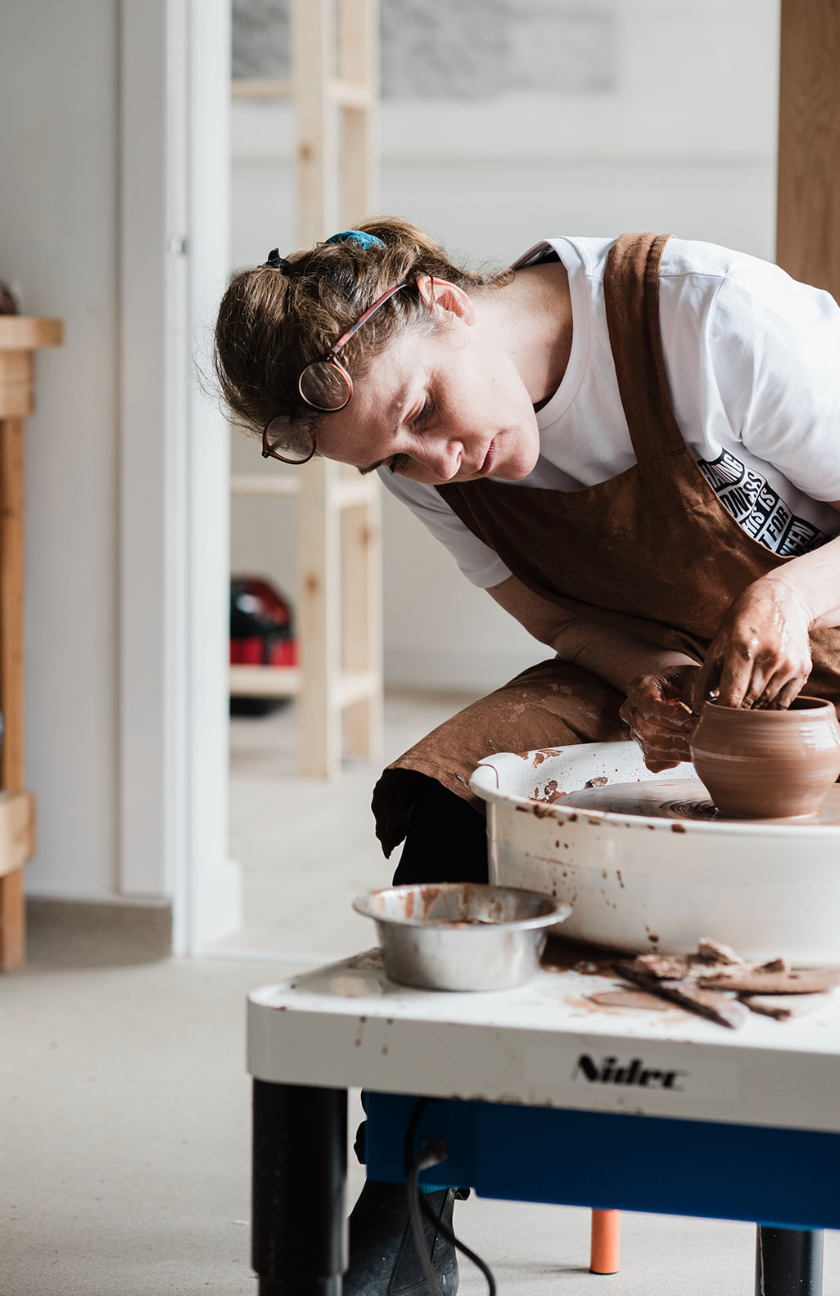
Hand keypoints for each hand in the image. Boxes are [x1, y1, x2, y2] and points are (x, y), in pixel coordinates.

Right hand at [620, 664, 700, 771]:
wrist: (681, 690)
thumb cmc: (688, 681)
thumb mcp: (696, 676)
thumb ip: (699, 689)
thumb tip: (703, 710)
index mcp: (639, 687)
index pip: (650, 707)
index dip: (674, 719)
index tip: (697, 724)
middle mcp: (631, 710)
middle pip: (648, 730)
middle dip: (678, 738)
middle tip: (704, 741)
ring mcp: (634, 731)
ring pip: (651, 748)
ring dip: (678, 752)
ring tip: (702, 750)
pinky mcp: (643, 747)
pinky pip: (654, 761)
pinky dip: (673, 760)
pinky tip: (689, 753)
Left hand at [686, 578, 811, 711]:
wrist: (785, 599)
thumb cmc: (745, 618)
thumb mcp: (720, 639)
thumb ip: (709, 673)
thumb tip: (699, 705)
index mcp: (743, 649)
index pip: (732, 696)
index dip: (721, 712)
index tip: (713, 718)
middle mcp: (770, 658)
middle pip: (749, 702)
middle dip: (735, 710)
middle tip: (725, 713)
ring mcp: (790, 665)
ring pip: (767, 704)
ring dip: (753, 708)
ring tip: (743, 698)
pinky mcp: (803, 670)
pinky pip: (785, 701)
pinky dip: (771, 704)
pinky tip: (761, 694)